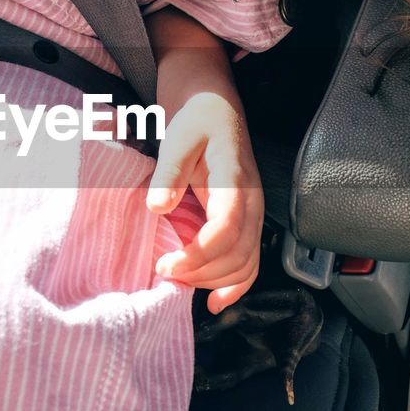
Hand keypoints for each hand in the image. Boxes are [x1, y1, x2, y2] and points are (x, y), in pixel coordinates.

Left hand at [145, 91, 263, 313]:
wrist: (216, 108)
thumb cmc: (196, 120)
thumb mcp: (178, 136)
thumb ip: (168, 172)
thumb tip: (157, 208)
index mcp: (235, 181)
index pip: (226, 230)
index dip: (198, 254)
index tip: (166, 264)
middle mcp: (251, 203)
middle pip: (238, 255)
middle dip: (202, 273)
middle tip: (164, 272)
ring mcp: (252, 215)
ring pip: (244, 264)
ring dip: (213, 282)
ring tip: (180, 281)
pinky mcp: (245, 222)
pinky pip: (248, 262)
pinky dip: (234, 286)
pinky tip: (213, 302)